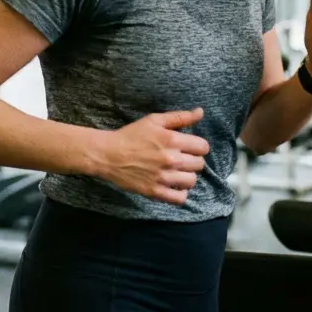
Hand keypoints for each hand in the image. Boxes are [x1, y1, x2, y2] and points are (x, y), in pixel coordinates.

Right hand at [93, 109, 210, 204]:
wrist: (108, 154)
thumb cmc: (131, 135)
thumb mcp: (154, 120)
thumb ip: (179, 117)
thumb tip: (200, 112)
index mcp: (172, 140)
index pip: (203, 147)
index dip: (198, 146)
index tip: (189, 147)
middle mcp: (171, 159)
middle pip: (199, 164)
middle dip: (193, 160)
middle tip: (182, 159)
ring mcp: (163, 177)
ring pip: (192, 181)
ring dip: (187, 176)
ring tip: (177, 172)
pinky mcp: (155, 191)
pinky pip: (179, 198)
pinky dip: (180, 193)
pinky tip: (174, 186)